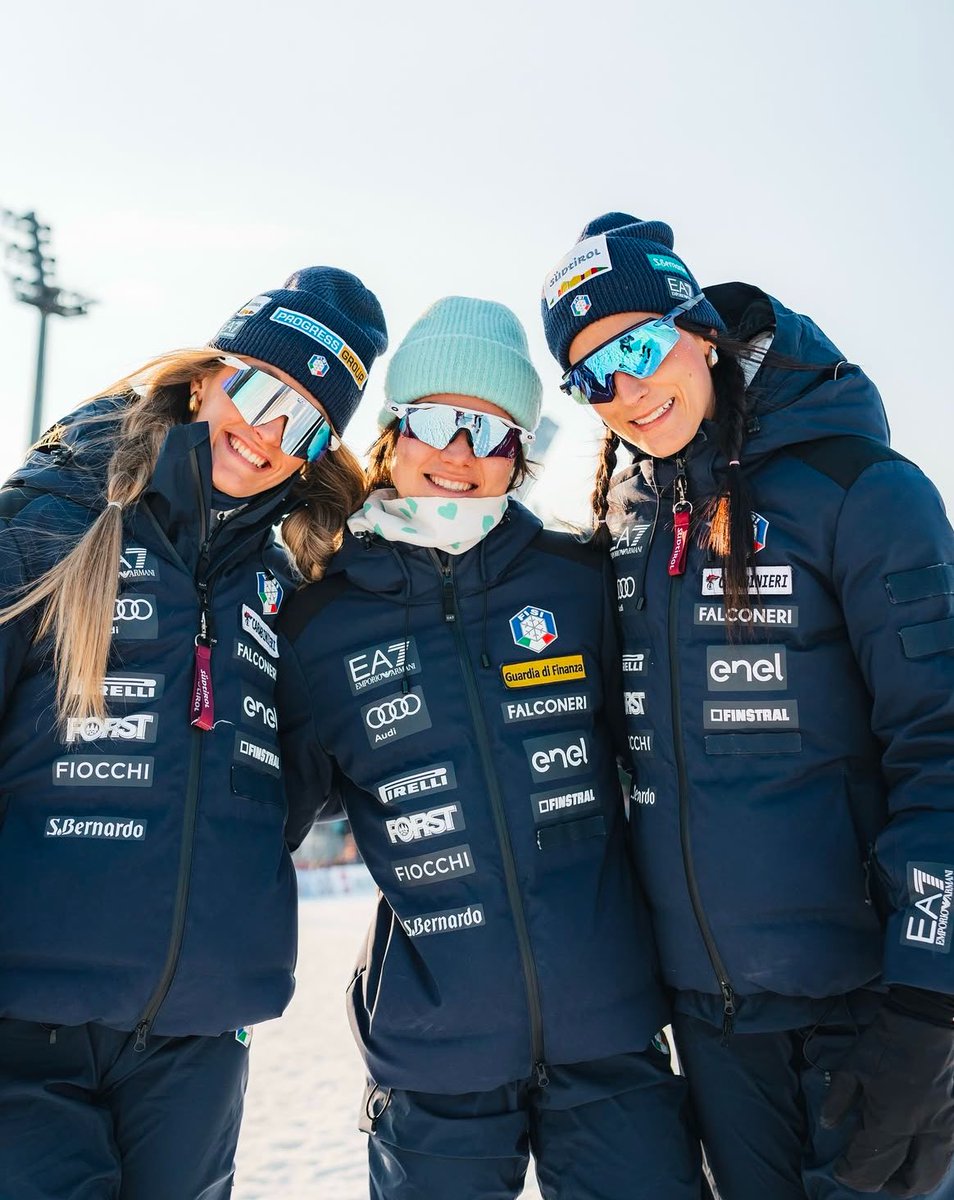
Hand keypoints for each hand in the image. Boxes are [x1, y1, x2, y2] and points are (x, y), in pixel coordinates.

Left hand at [820, 991, 953, 1195]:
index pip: (871, 1163)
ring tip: (892, 1173)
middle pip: (907, 1182)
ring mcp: (946, 1130)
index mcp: (893, 1120)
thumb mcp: (852, 1065)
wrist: (928, 1020)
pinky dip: (928, 1167)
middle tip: (867, 1176)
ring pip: (932, 1176)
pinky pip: (945, 1159)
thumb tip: (829, 1126)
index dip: (852, 1172)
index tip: (841, 1170)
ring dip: (909, 1181)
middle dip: (883, 1184)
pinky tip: (914, 1156)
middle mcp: (924, 1133)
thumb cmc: (887, 1041)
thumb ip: (837, 1099)